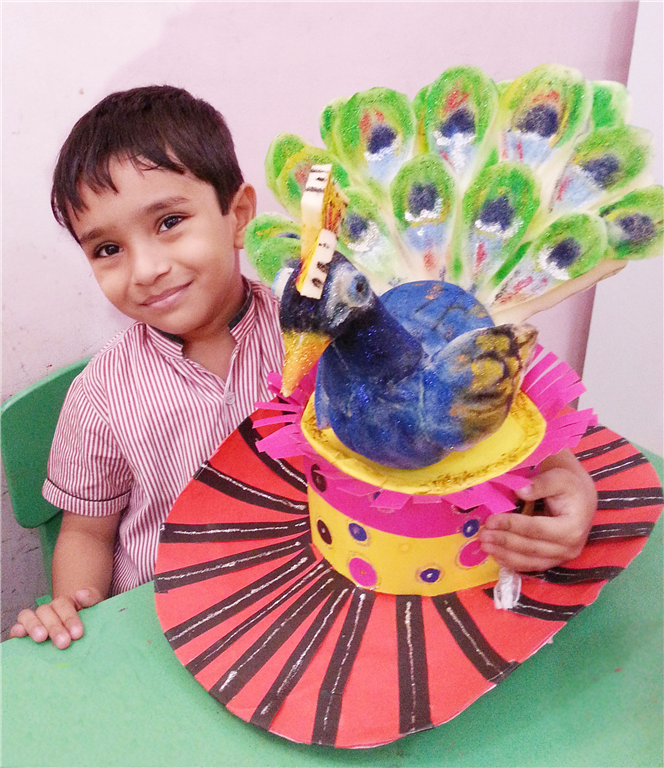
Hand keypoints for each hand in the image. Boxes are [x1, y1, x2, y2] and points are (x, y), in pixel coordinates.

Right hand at [9, 588, 102, 649]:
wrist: (76, 634)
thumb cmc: (86, 622)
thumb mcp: (94, 609)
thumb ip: (91, 599)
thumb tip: (80, 594)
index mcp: (64, 603)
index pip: (63, 604)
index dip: (69, 618)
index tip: (77, 634)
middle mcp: (47, 610)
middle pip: (46, 611)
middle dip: (55, 627)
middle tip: (64, 643)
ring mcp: (35, 620)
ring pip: (28, 616)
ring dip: (34, 626)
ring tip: (41, 638)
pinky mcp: (23, 631)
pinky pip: (17, 627)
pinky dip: (18, 629)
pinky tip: (21, 634)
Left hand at [479, 451, 596, 571]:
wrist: (580, 499)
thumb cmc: (569, 486)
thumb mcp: (558, 478)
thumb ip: (540, 484)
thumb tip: (520, 491)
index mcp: (572, 528)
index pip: (536, 529)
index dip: (511, 525)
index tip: (490, 520)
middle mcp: (569, 548)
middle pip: (530, 548)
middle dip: (503, 541)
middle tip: (482, 534)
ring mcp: (561, 558)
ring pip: (528, 561)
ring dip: (504, 554)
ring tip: (483, 545)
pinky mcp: (552, 561)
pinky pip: (529, 565)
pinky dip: (510, 561)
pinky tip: (495, 554)